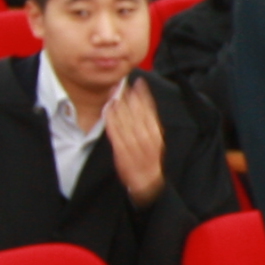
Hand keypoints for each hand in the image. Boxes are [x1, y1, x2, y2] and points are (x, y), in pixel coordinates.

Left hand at [106, 80, 166, 206]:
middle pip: (138, 113)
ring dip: (121, 106)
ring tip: (116, 93)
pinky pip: (115, 133)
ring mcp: (134, 145)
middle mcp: (146, 139)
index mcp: (156, 135)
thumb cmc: (150, 160)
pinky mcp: (121, 152)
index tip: (140, 83)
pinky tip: (108, 110)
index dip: (145, 95)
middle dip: (132, 97)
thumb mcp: (156, 141)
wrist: (147, 181)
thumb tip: (145, 105)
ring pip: (127, 121)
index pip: (151, 111)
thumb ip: (150, 125)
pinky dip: (111, 120)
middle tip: (126, 84)